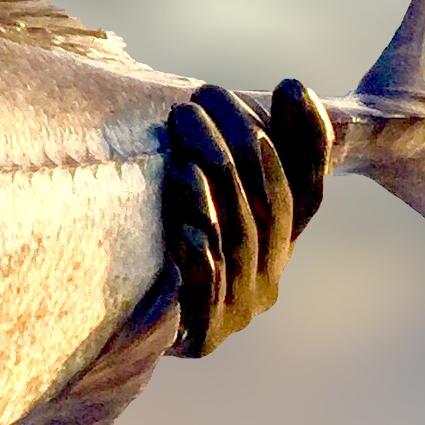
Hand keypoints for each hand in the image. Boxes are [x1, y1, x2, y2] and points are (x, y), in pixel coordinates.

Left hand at [159, 78, 331, 357]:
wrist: (117, 333)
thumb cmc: (156, 248)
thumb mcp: (197, 196)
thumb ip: (233, 153)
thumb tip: (288, 89)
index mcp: (277, 246)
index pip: (307, 188)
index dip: (307, 140)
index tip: (289, 86)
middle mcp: (268, 278)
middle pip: (269, 207)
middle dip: (238, 146)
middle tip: (203, 98)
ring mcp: (239, 311)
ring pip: (239, 243)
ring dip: (213, 196)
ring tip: (184, 155)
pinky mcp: (203, 338)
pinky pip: (208, 295)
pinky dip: (201, 260)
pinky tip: (182, 231)